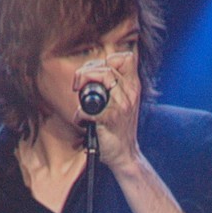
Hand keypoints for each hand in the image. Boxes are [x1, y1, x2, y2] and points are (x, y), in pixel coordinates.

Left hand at [73, 51, 141, 169]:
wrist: (125, 154)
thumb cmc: (119, 129)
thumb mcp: (124, 102)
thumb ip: (114, 86)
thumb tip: (91, 71)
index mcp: (133, 87)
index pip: (126, 58)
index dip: (108, 60)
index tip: (95, 72)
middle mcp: (130, 93)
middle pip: (107, 67)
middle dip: (85, 72)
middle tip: (78, 86)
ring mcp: (121, 105)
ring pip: (102, 77)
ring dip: (82, 88)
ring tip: (80, 102)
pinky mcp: (109, 119)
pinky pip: (87, 108)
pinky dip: (80, 115)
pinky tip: (82, 121)